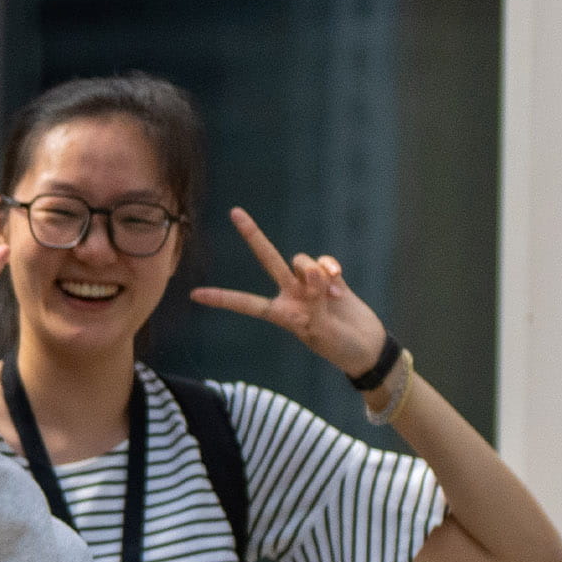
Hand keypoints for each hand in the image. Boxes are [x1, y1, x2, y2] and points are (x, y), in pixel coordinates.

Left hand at [184, 208, 391, 375]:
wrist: (368, 349)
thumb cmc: (340, 349)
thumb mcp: (321, 331)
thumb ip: (314, 300)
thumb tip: (313, 271)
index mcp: (281, 314)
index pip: (247, 304)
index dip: (222, 299)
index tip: (193, 295)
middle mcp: (292, 295)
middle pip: (268, 259)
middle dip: (253, 236)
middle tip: (234, 212)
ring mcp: (311, 285)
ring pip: (301, 260)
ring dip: (315, 271)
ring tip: (330, 294)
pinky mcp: (332, 278)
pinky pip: (324, 262)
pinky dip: (331, 269)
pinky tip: (340, 285)